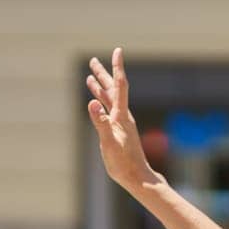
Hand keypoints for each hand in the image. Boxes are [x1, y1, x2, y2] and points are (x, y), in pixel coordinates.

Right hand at [86, 48, 157, 192]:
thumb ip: (100, 122)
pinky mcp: (118, 131)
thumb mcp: (109, 142)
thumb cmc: (123, 163)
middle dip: (103, 74)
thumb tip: (92, 103)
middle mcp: (122, 116)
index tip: (118, 51)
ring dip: (100, 86)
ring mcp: (120, 123)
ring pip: (109, 99)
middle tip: (93, 60)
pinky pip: (108, 111)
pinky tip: (96, 102)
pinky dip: (101, 102)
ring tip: (90, 75)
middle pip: (112, 89)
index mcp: (121, 115)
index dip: (117, 68)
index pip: (119, 86)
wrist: (137, 177)